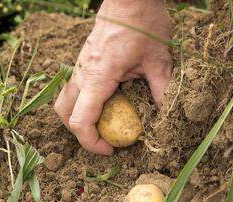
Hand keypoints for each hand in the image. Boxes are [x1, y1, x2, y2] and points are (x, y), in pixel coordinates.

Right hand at [54, 0, 172, 154]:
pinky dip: (85, 101)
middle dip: (80, 133)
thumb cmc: (143, 22)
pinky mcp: (83, 59)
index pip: (81, 121)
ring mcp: (79, 65)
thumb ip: (163, 90)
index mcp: (98, 76)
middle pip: (64, 114)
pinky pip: (74, 87)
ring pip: (65, 100)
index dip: (92, 143)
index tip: (111, 149)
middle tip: (104, 139)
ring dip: (79, 116)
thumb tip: (168, 117)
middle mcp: (82, 72)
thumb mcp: (159, 59)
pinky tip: (109, 98)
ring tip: (104, 122)